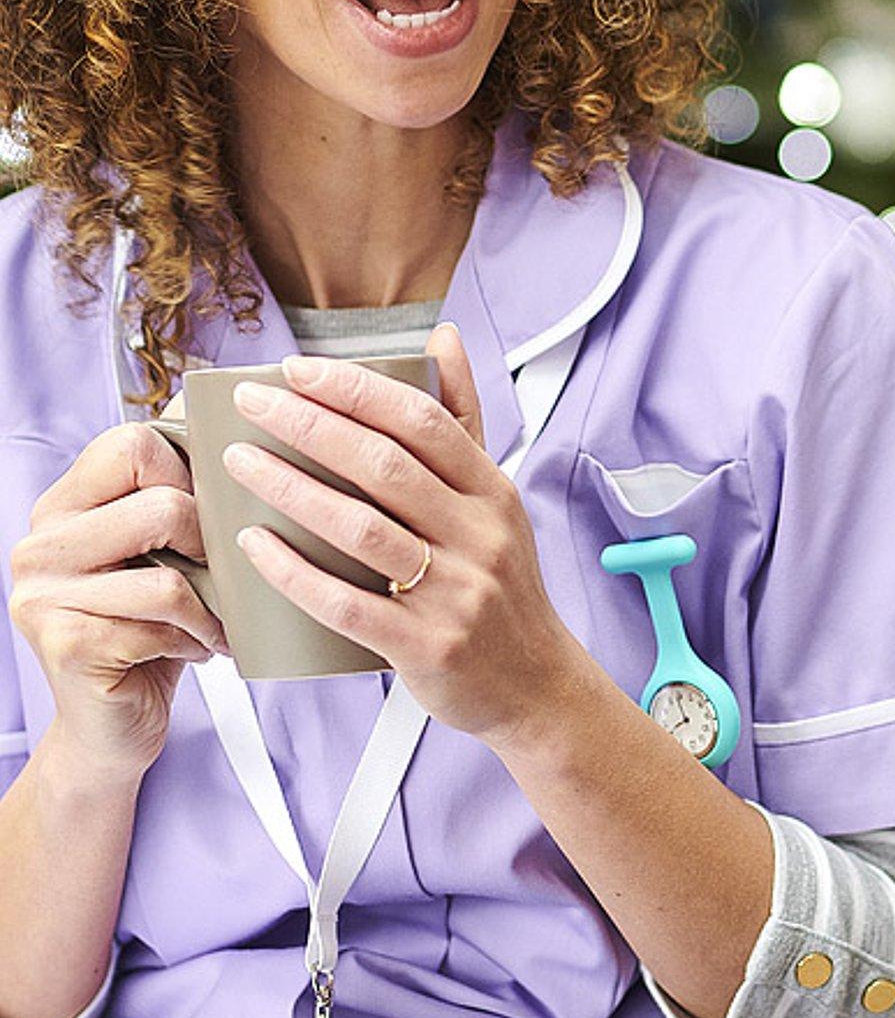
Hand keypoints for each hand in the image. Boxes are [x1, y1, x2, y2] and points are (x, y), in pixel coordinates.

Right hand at [9, 423, 231, 782]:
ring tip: (211, 621)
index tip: (210, 511)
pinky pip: (163, 625)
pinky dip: (195, 640)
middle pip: (164, 506)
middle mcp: (39, 544)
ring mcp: (42, 596)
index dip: (191, 471)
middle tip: (220, 576)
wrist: (111, 728)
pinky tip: (192, 650)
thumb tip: (249, 438)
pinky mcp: (64, 644)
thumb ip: (177, 495)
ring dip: (210, 607)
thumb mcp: (161, 551)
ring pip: (169, 574)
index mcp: (63, 505)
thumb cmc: (154, 626)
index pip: (133, 442)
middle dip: (213, 546)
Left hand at [226, 324, 577, 744]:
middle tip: (252, 405)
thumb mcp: (494, 497)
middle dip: (310, 427)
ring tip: (239, 463)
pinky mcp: (425, 646)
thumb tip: (443, 336)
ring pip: (361, 529)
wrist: (532, 682)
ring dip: (292, 491)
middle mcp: (479, 535)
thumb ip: (462, 419)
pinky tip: (255, 547)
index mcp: (492, 491)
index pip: (424, 421)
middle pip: (385, 466)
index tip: (299, 370)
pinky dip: (296, 574)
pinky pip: (348, 604)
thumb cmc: (500, 583)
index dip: (358, 390)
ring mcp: (454, 592)